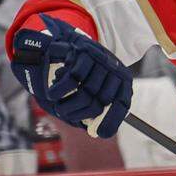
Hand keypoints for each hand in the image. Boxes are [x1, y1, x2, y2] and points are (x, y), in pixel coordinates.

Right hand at [11, 13, 132, 137]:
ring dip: (66, 104)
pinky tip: (53, 92)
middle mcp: (115, 70)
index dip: (111, 121)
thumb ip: (98, 108)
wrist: (66, 42)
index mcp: (123, 81)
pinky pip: (72, 80)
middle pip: (98, 104)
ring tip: (58, 102)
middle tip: (64, 113)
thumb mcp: (94, 89)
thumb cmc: (82, 72)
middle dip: (77, 113)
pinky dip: (60, 90)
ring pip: (84, 95)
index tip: (100, 134)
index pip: (121, 105)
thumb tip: (99, 132)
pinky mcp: (83, 52)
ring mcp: (100, 60)